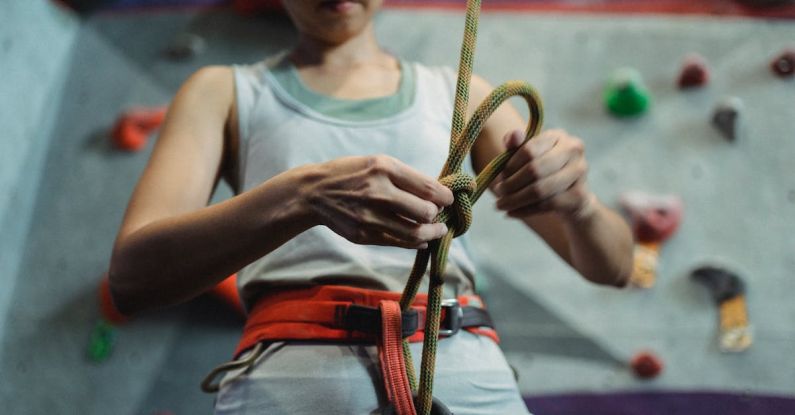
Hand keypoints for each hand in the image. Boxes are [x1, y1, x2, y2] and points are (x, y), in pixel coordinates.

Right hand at [302, 155, 453, 248]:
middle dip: (438, 215)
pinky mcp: (364, 235)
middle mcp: (378, 192)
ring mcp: (370, 216)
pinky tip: (421, 240)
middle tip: (439, 214)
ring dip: (431, 233)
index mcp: (384, 168)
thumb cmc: (350, 174)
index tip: (448, 199)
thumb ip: (405, 177)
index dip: (445, 197)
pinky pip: (398, 243)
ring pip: (414, 233)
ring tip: (436, 230)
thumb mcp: (376, 163)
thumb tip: (437, 194)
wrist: (314, 193)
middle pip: (425, 212)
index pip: (428, 188)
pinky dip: (415, 243)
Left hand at [493, 129, 594, 219]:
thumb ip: (516, 146)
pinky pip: (547, 205)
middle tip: (498, 193)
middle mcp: (573, 149)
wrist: (572, 197)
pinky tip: (511, 213)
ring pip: (540, 190)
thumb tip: (512, 135)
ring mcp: (580, 172)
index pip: (529, 150)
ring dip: (516, 200)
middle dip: (511, 184)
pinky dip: (525, 210)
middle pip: (535, 170)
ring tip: (501, 205)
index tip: (500, 177)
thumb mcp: (527, 157)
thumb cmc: (544, 171)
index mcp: (558, 135)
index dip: (511, 166)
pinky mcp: (580, 195)